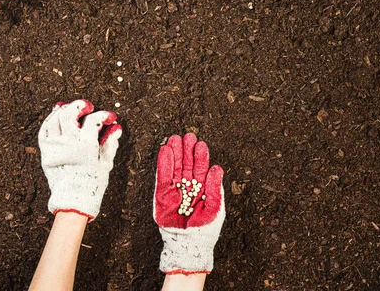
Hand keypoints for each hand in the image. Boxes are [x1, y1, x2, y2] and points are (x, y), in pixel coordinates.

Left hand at [38, 99, 121, 220]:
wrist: (73, 199)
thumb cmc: (91, 182)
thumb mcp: (105, 163)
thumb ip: (110, 143)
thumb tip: (115, 128)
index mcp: (85, 146)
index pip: (94, 120)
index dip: (104, 115)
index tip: (109, 116)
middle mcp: (68, 143)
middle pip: (69, 113)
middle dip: (79, 106)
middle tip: (87, 106)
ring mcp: (54, 147)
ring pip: (55, 119)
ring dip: (64, 110)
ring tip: (70, 108)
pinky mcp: (46, 152)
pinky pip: (44, 131)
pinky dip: (50, 121)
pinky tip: (56, 117)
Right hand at [154, 133, 224, 274]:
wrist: (188, 244)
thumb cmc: (205, 229)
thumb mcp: (215, 208)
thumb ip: (215, 188)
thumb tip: (217, 167)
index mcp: (202, 188)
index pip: (200, 168)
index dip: (200, 156)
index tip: (200, 144)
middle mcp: (187, 186)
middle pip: (186, 164)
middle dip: (186, 150)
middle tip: (187, 136)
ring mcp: (174, 189)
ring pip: (174, 167)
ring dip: (174, 152)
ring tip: (175, 138)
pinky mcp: (161, 194)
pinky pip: (162, 176)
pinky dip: (163, 163)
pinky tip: (165, 150)